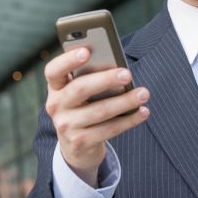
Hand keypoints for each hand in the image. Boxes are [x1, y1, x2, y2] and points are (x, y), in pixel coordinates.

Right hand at [44, 47, 149, 186]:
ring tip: (143, 93)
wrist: (76, 146)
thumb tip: (117, 67)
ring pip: (99, 111)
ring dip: (125, 101)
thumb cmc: (83, 106)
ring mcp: (66, 126)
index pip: (53, 70)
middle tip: (127, 74)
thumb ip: (89, 77)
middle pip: (79, 89)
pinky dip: (129, 120)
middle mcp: (55, 106)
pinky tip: (143, 111)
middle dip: (105, 80)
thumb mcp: (78, 92)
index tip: (87, 51)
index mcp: (55, 87)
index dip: (68, 60)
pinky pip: (109, 129)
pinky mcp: (80, 142)